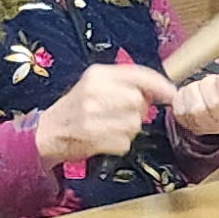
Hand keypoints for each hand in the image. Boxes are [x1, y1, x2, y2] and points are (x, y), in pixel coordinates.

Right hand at [35, 60, 176, 164]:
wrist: (48, 132)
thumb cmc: (75, 109)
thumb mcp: (96, 84)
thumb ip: (126, 82)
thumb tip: (161, 90)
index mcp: (97, 75)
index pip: (138, 74)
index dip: (159, 84)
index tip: (171, 93)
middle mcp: (95, 92)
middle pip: (139, 101)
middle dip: (136, 110)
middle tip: (119, 113)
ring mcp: (94, 116)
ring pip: (134, 123)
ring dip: (127, 128)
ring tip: (108, 125)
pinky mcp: (95, 138)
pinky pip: (125, 141)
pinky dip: (119, 143)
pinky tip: (104, 137)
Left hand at [165, 61, 218, 137]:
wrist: (205, 86)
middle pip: (215, 106)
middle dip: (207, 85)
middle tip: (207, 79)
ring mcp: (208, 126)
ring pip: (197, 110)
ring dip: (193, 91)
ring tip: (196, 85)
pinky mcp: (189, 125)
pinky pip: (181, 111)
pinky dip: (181, 97)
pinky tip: (187, 93)